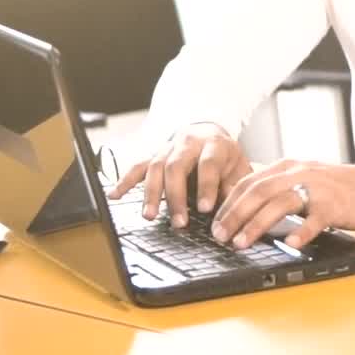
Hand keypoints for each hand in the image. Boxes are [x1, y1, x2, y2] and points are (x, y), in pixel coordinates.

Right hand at [107, 122, 251, 227]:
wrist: (210, 132)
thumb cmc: (225, 156)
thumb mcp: (239, 168)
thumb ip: (235, 188)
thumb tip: (235, 213)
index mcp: (213, 144)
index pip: (208, 164)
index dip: (205, 186)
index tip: (204, 209)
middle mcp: (188, 143)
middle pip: (176, 166)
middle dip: (175, 196)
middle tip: (178, 222)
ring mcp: (168, 147)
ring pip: (155, 167)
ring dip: (150, 193)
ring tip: (149, 216)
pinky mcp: (153, 155)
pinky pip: (137, 166)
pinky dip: (125, 180)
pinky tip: (114, 195)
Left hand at [209, 159, 354, 248]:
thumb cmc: (340, 187)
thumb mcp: (305, 180)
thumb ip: (280, 189)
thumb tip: (247, 209)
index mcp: (289, 167)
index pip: (250, 181)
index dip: (229, 202)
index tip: (215, 223)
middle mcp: (300, 173)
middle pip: (259, 191)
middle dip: (235, 215)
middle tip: (219, 236)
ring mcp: (318, 189)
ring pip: (280, 203)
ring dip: (257, 224)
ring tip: (241, 243)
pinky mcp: (335, 205)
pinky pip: (314, 220)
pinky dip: (300, 232)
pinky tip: (289, 244)